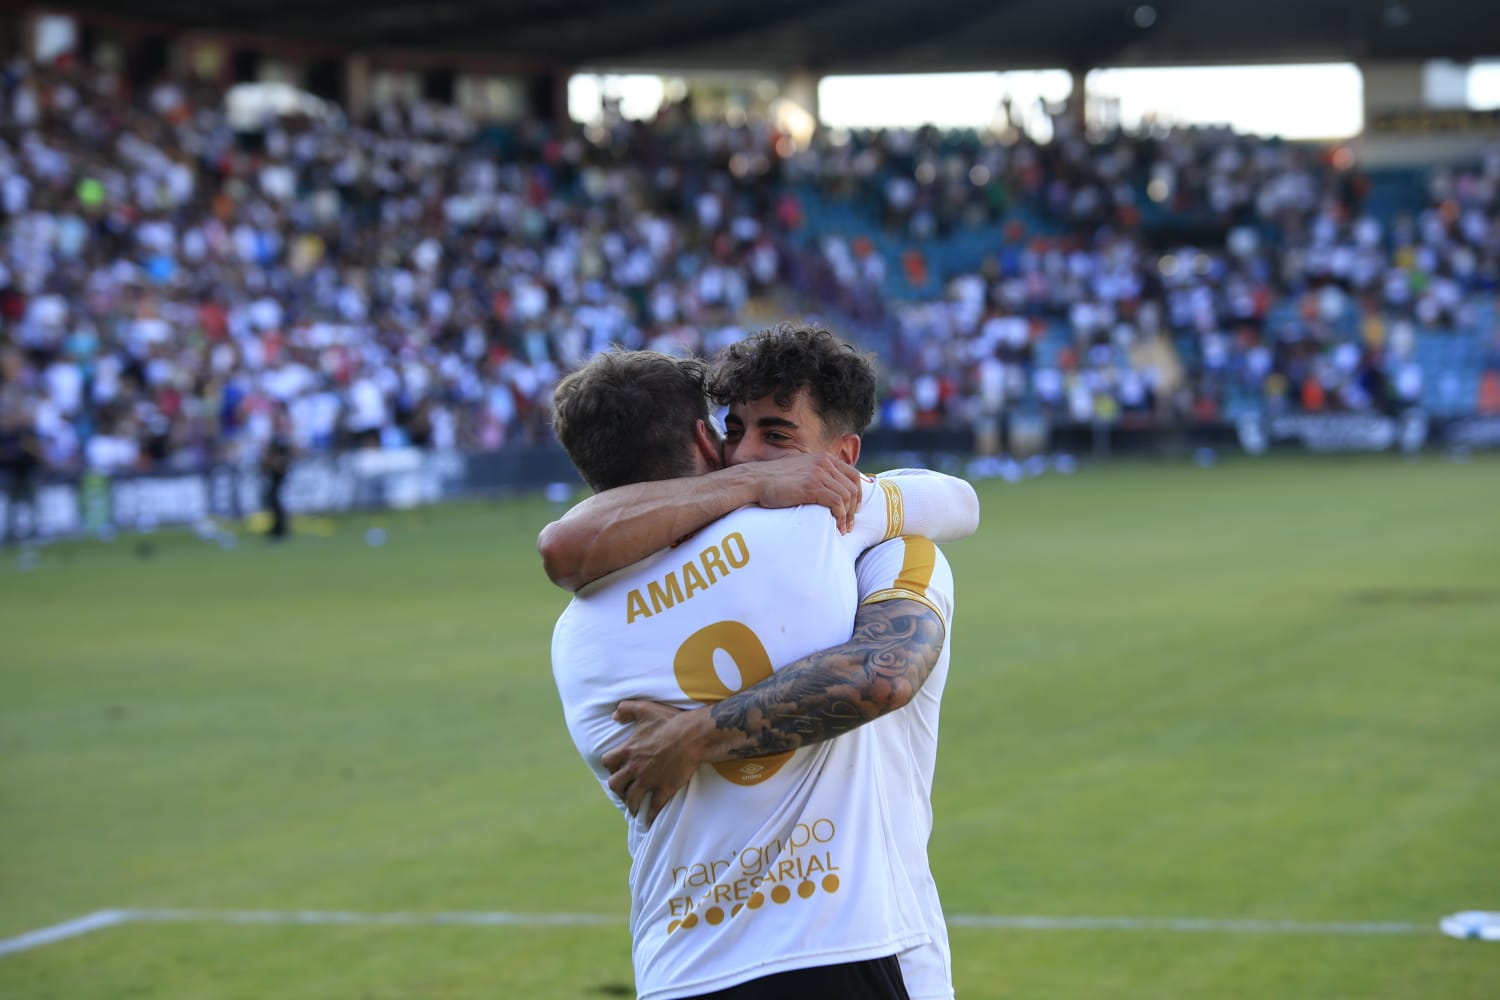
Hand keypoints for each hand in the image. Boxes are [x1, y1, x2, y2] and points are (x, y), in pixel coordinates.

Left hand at [602, 700, 707, 826]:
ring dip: (631, 805)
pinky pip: (653, 808)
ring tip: (634, 809)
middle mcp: (635, 768)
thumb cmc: (670, 721)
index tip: (616, 768)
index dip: (611, 765)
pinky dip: (650, 817)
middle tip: (624, 790)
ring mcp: (649, 780)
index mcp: (629, 750)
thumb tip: (613, 716)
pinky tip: (649, 821)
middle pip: (615, 785)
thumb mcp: (645, 709)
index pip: (608, 762)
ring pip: (632, 799)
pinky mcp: (664, 789)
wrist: (694, 736)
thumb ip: (626, 709)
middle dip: (618, 789)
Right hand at [745, 452, 861, 532]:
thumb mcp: (799, 470)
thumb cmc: (773, 480)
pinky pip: (837, 503)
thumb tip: (826, 488)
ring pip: (846, 496)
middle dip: (853, 508)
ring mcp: (819, 473)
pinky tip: (836, 527)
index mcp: (823, 458)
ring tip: (843, 529)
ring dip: (847, 516)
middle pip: (852, 487)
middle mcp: (824, 462)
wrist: (754, 481)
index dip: (857, 494)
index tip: (854, 509)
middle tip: (849, 524)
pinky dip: (840, 517)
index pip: (853, 475)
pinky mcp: (812, 486)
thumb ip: (814, 474)